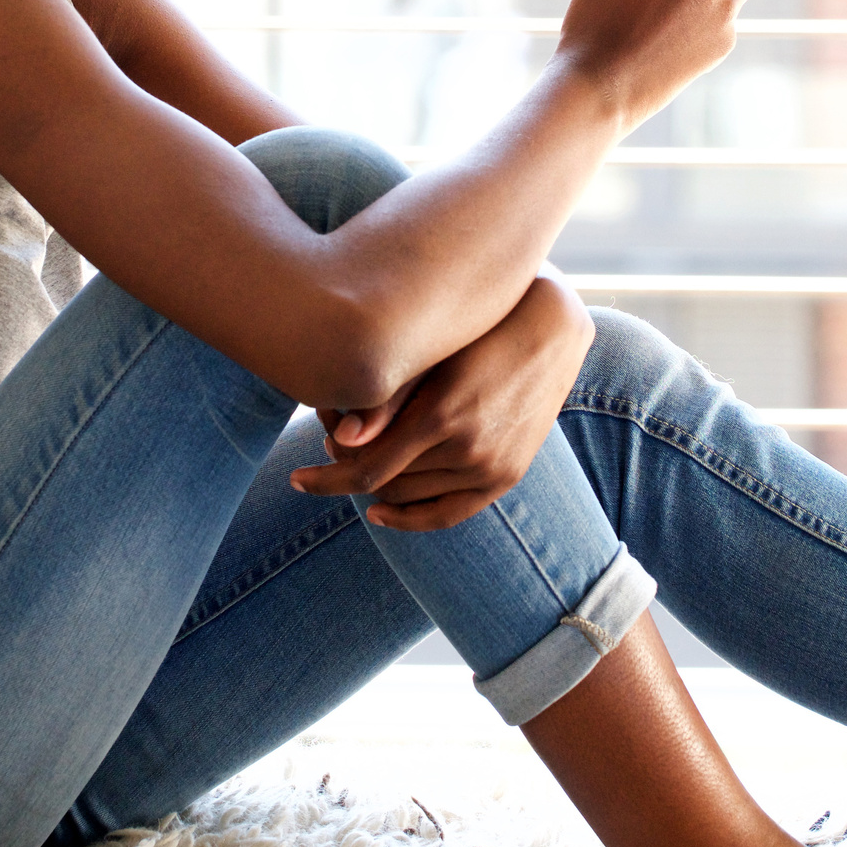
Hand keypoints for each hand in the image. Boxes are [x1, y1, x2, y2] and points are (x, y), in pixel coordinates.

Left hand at [288, 275, 595, 530]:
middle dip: (349, 470)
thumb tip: (335, 443)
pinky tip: (380, 511)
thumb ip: (384, 401)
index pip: (366, 471)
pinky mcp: (507, 475)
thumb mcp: (428, 355)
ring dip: (378, 486)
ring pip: (412, 497)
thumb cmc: (477, 328)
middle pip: (385, 484)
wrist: (550, 329)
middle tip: (328, 445)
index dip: (325, 479)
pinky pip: (449, 514)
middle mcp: (468, 448)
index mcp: (440, 415)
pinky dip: (412, 518)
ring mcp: (491, 467)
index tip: (296, 478)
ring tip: (358, 460)